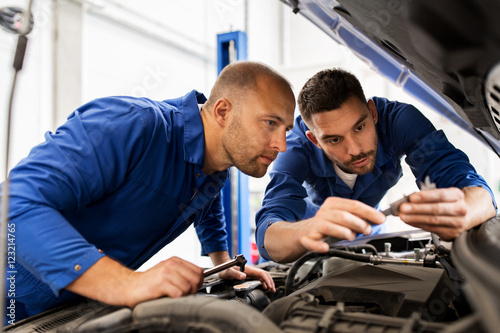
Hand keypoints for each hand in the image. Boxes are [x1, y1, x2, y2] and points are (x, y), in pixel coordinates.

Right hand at [66, 256, 203, 308]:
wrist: (129, 287)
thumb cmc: (149, 282)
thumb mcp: (168, 273)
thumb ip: (182, 273)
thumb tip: (199, 279)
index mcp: (175, 260)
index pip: (198, 270)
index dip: (198, 282)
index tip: (192, 288)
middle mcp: (171, 264)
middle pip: (196, 278)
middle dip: (194, 289)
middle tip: (186, 295)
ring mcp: (166, 273)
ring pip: (188, 287)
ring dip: (185, 295)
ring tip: (176, 296)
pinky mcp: (160, 283)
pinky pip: (179, 293)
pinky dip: (177, 299)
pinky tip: (170, 298)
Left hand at [217, 265, 275, 291]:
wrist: (223, 265)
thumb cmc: (225, 269)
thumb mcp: (229, 272)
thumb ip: (236, 274)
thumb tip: (244, 276)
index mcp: (249, 269)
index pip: (261, 274)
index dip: (267, 280)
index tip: (270, 286)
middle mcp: (251, 270)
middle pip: (264, 274)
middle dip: (270, 281)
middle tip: (273, 289)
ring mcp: (251, 272)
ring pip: (263, 276)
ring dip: (268, 282)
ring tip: (271, 289)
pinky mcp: (249, 274)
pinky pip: (259, 277)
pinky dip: (264, 282)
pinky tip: (264, 286)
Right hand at [299, 197, 384, 252]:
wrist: (306, 232)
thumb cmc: (329, 224)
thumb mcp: (344, 216)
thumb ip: (359, 217)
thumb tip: (377, 218)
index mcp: (334, 204)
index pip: (353, 205)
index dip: (369, 212)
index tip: (380, 219)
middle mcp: (324, 212)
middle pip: (343, 216)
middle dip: (358, 223)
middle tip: (367, 230)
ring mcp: (316, 225)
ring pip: (330, 227)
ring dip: (344, 233)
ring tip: (351, 237)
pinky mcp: (309, 238)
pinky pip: (313, 242)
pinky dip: (319, 245)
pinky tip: (325, 247)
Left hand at [398, 187, 467, 240]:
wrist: (465, 215)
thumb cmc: (448, 203)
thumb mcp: (441, 195)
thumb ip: (427, 196)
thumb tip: (408, 200)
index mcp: (457, 196)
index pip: (441, 195)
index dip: (425, 197)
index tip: (411, 198)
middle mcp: (460, 209)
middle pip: (436, 209)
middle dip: (417, 209)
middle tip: (403, 208)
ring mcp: (458, 223)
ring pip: (433, 221)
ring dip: (415, 218)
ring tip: (403, 216)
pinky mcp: (451, 233)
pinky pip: (431, 229)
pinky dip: (418, 225)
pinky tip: (410, 221)